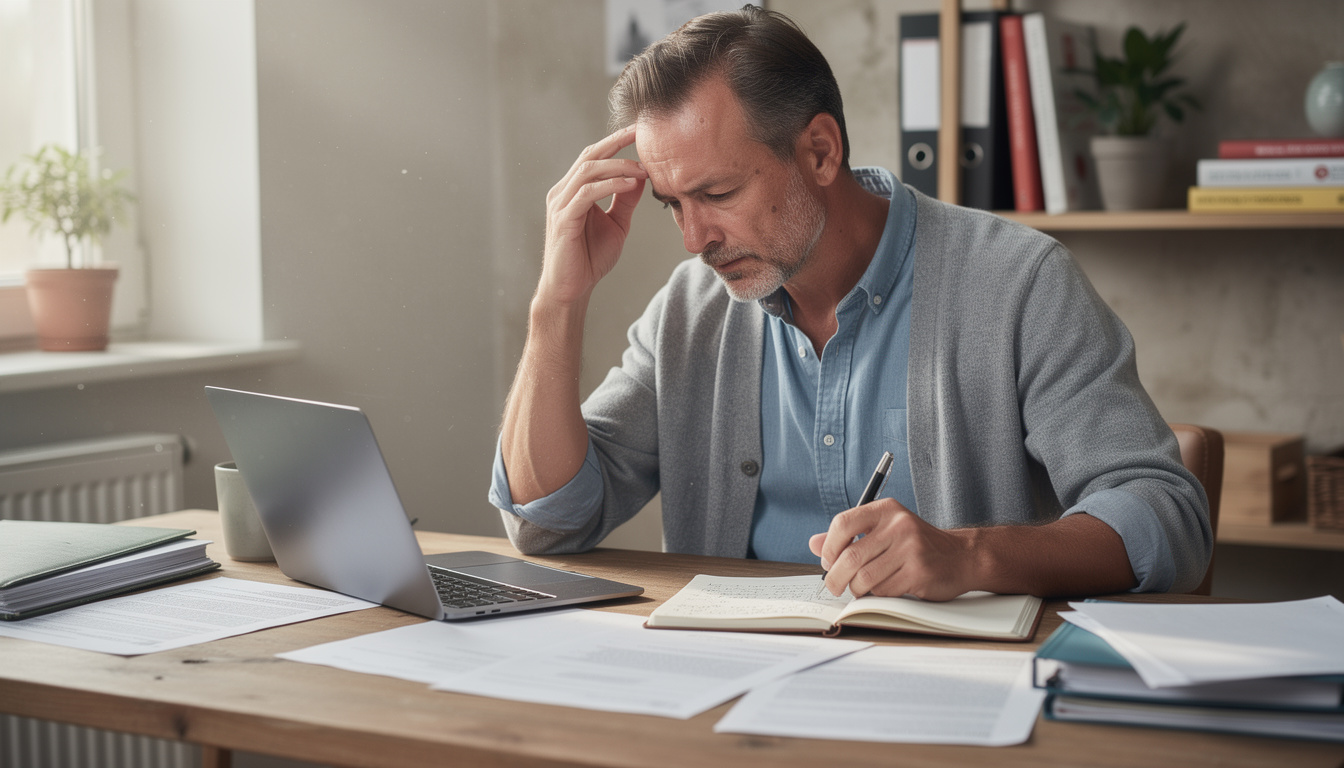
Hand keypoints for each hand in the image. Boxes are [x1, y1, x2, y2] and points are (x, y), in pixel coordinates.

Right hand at [539, 124, 648, 305]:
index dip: (615, 141)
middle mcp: (563, 193)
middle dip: (616, 143)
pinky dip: (609, 185)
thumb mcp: (617, 224)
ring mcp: (561, 205)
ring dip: (618, 166)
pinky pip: (587, 194)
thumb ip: (626, 200)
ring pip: (588, 171)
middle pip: (589, 157)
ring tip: (643, 168)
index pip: (594, 157)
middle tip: (642, 135)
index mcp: (573, 191)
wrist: (571, 290)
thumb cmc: (590, 259)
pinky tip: (630, 184)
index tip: (639, 131)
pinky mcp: (563, 220)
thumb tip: (641, 176)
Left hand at [808, 498, 977, 600]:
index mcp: (886, 510)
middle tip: (834, 585)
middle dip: (835, 577)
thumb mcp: (883, 531)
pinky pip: (884, 590)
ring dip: (857, 590)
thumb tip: (813, 543)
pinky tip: (886, 589)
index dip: (829, 546)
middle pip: (850, 557)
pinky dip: (878, 595)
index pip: (843, 523)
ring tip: (861, 588)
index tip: (828, 560)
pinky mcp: (920, 572)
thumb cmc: (916, 545)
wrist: (961, 556)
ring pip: (864, 578)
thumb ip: (849, 536)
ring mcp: (911, 549)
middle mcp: (899, 525)